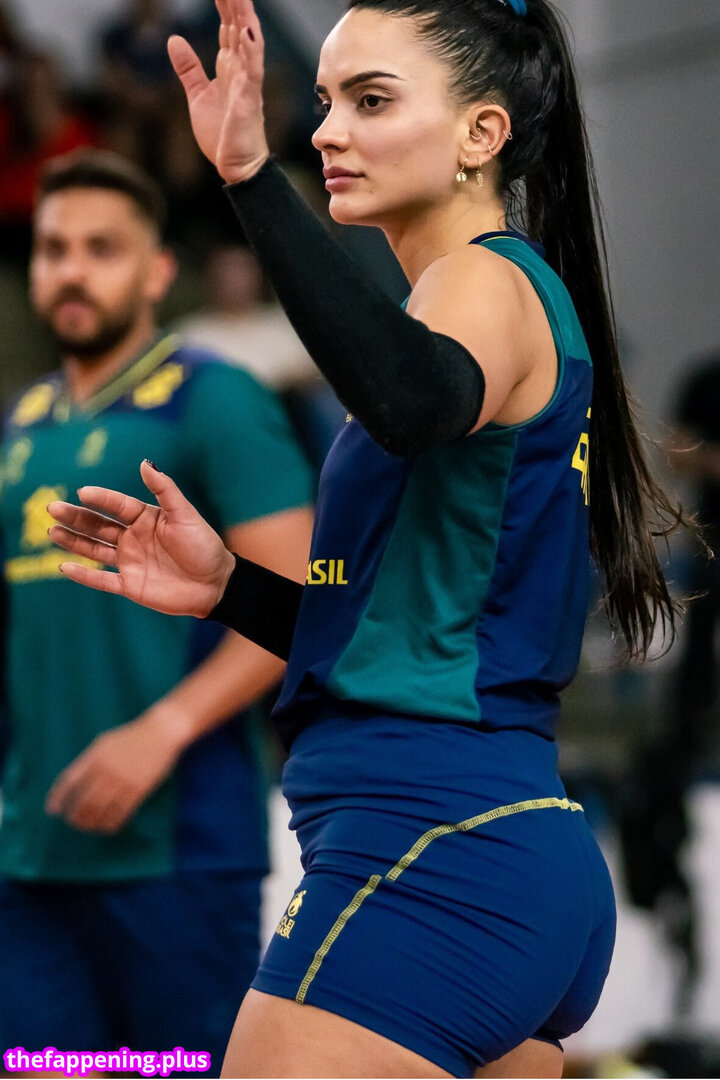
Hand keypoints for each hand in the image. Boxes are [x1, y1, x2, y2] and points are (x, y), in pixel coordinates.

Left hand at [45, 708, 189, 833]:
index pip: (69, 780)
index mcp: (95, 755)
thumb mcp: (106, 742)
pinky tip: (110, 827)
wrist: (161, 732)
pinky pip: (121, 812)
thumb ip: (91, 760)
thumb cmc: (133, 736)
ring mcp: (122, 780)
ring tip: (91, 827)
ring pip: (101, 810)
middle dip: (76, 816)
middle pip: (83, 800)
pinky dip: (112, 823)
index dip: (58, 797)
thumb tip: (77, 782)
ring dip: (92, 823)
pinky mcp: (139, 789)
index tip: (53, 810)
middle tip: (74, 823)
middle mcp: (106, 769)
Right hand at [48, 459, 234, 616]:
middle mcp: (134, 538)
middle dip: (76, 517)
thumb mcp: (185, 514)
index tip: (82, 492)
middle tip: (52, 507)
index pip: (117, 505)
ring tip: (52, 530)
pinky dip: (84, 575)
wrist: (216, 584)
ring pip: (95, 550)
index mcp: (146, 518)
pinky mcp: (131, 585)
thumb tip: (144, 462)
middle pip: (98, 525)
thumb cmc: (204, 546)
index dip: (101, 498)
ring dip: (73, 541)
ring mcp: (130, 562)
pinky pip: (102, 580)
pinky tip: (64, 566)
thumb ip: (164, 489)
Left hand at [168, 0, 269, 183]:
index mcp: (230, 68)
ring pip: (248, 39)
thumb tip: (174, 39)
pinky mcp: (250, 97)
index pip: (228, 27)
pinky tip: (248, 27)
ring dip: (245, 14)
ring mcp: (248, 81)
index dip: (224, 4)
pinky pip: (253, 67)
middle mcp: (242, 69)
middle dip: (234, 1)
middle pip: (239, 26)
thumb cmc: (222, 136)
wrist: (236, 166)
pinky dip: (252, 46)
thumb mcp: (197, 96)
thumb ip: (189, 68)